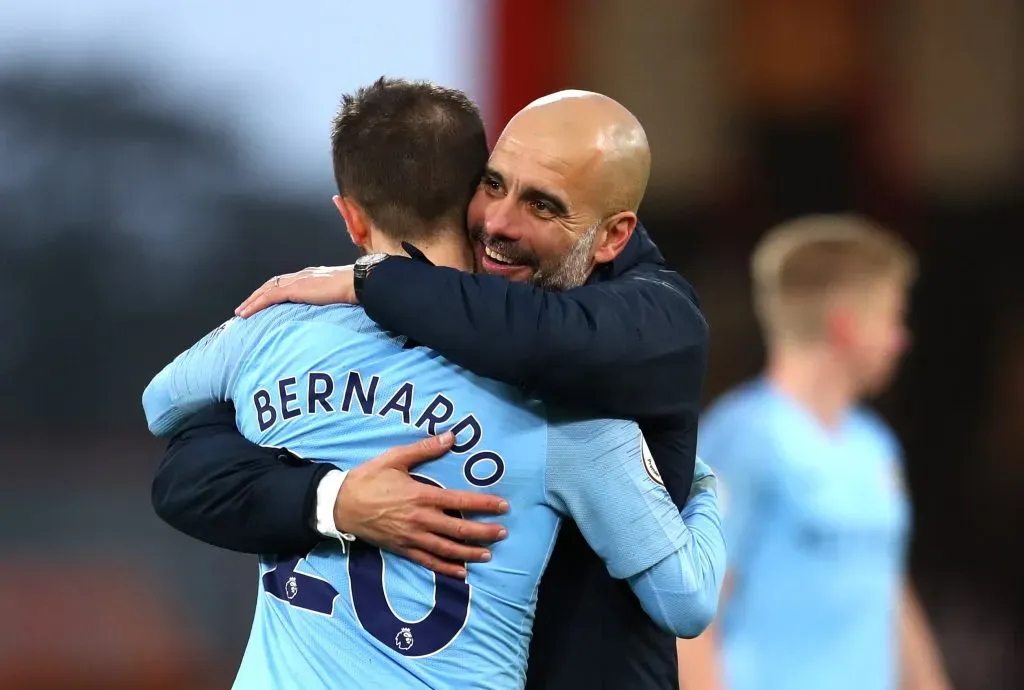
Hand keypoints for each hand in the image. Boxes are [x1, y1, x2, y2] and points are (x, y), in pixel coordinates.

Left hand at [235, 265, 355, 317]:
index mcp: (312, 276)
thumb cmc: (356, 290)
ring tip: (241, 312)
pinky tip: (246, 313)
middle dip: (257, 295)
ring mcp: (297, 281)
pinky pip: (268, 297)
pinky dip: (255, 304)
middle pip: (272, 284)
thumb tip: (334, 307)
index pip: (287, 282)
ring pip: (266, 289)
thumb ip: (332, 299)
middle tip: (246, 307)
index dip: (273, 291)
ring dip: (252, 301)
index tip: (265, 300)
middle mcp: (301, 275)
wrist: (358, 283)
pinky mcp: (294, 289)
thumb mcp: (340, 294)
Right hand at [335, 431, 509, 578]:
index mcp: (421, 496)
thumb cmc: (368, 478)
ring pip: (447, 548)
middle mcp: (420, 519)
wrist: (340, 504)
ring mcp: (411, 537)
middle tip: (503, 533)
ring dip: (470, 552)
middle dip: (484, 532)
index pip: (460, 501)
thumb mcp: (395, 458)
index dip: (484, 504)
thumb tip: (452, 436)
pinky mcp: (402, 549)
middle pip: (459, 529)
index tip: (503, 506)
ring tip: (489, 554)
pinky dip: (446, 568)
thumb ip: (425, 449)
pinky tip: (461, 572)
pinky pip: (428, 561)